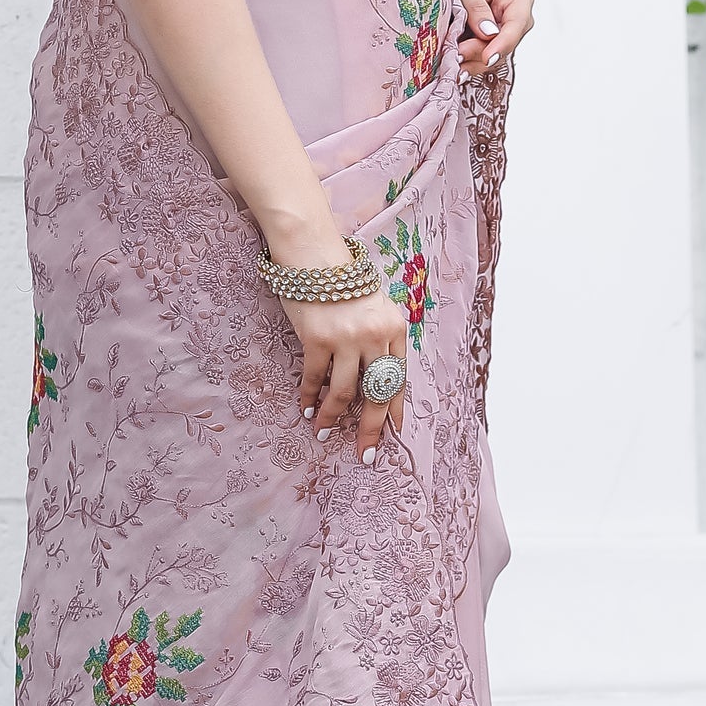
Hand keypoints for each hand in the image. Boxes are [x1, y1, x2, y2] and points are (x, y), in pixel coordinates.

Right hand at [285, 280, 406, 463]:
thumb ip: (378, 338)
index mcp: (394, 328)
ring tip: (322, 430)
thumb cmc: (342, 280)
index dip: (395, 409)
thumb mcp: (372, 306)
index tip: (394, 433)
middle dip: (371, 427)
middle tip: (366, 452)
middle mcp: (375, 335)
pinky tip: (306, 407)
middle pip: (377, 392)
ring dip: (333, 415)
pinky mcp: (318, 339)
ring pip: (344, 391)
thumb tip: (371, 380)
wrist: (313, 253)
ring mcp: (347, 338)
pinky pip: (315, 378)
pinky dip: (310, 396)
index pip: (399, 378)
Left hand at [451, 0, 533, 73]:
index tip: (488, 57)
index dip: (504, 43)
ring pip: (497, 56)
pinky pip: (486, 59)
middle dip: (481, 52)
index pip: (517, 22)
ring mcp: (506, 32)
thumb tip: (488, 33)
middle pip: (506, 43)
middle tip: (457, 54)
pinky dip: (471, 63)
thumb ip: (476, 6)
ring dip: (474, 61)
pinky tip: (458, 68)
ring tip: (453, 62)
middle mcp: (517, 16)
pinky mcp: (493, 44)